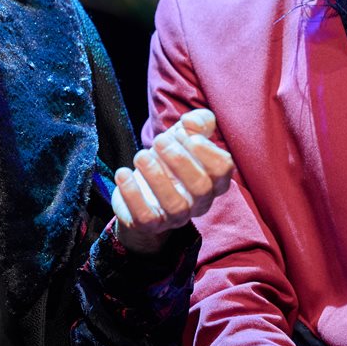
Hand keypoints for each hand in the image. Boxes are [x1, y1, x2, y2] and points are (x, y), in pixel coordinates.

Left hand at [112, 108, 233, 253]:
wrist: (142, 189)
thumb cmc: (169, 158)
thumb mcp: (185, 135)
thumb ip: (198, 122)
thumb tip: (191, 121)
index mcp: (214, 181)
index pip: (222, 169)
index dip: (205, 148)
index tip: (184, 132)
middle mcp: (199, 202)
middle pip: (201, 187)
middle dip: (179, 160)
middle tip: (159, 141)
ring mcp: (176, 216)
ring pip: (175, 205)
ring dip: (156, 176)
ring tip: (141, 156)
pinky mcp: (150, 224)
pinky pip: (145, 217)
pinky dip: (132, 194)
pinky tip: (123, 173)